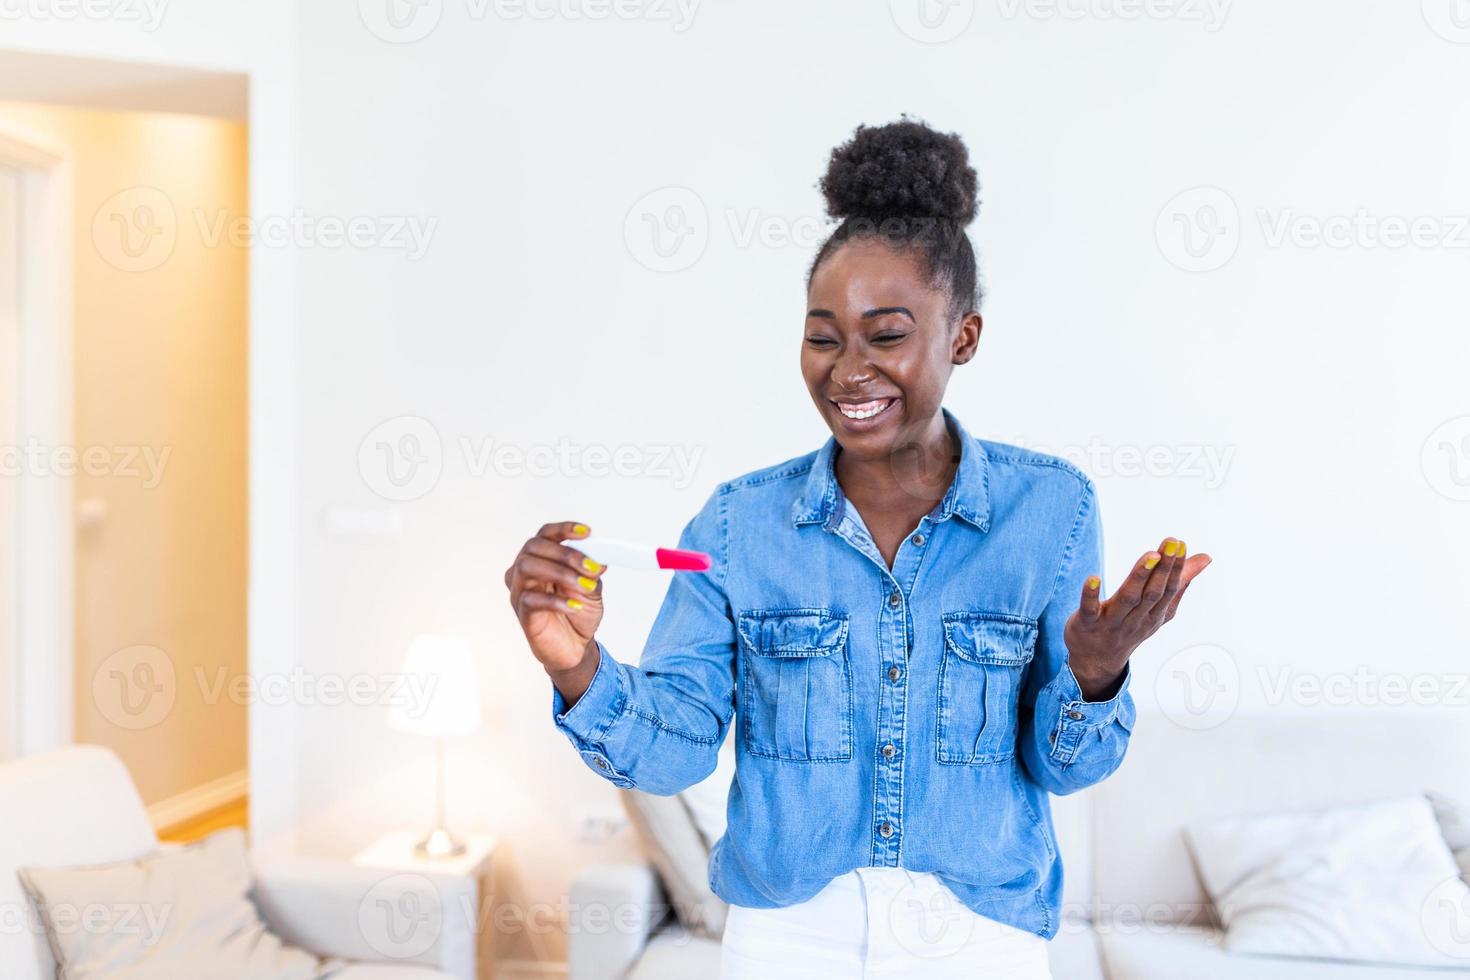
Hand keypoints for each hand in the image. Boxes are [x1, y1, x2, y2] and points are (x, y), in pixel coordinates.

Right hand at [504, 521, 605, 676]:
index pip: (545, 534)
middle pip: (534, 547)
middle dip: (565, 553)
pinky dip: (556, 600)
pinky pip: (531, 600)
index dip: (563, 529)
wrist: (575, 647)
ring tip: (584, 586)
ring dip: (560, 573)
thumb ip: (591, 571)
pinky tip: (574, 605)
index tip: (586, 532)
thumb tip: (596, 557)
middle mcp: (524, 571)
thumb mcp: (592, 587)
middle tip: (590, 567)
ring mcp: (520, 592)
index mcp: (541, 558)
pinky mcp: (522, 614)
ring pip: (527, 568)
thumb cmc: (578, 613)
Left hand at [1064, 536, 1211, 699]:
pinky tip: (1092, 578)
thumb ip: (1179, 584)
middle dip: (1164, 568)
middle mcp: (1136, 618)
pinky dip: (1091, 595)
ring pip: (1128, 598)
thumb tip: (1205, 558)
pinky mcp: (1087, 623)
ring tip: (1150, 555)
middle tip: (1172, 542)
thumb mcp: (1158, 609)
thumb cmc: (1130, 627)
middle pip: (1153, 592)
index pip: (1169, 590)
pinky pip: (1090, 609)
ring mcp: (1112, 622)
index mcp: (1155, 614)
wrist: (1096, 661)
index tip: (1181, 544)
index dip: (1176, 568)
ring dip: (1139, 576)